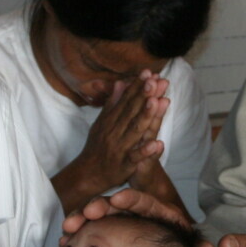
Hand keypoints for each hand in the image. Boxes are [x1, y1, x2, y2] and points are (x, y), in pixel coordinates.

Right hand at [54, 72, 169, 206]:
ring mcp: (120, 147)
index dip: (138, 86)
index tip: (149, 72)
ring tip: (158, 101)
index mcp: (111, 120)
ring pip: (135, 130)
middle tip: (156, 80)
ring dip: (146, 116)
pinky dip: (145, 151)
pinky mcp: (124, 165)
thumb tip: (120, 82)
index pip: (126, 100)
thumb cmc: (97, 147)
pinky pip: (136, 157)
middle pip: (132, 111)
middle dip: (144, 95)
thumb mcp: (102, 122)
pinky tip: (157, 144)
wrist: (87, 174)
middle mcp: (115, 131)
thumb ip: (113, 103)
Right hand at [62, 189, 212, 246]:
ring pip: (98, 217)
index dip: (131, 197)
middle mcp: (136, 216)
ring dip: (81, 219)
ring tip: (68, 227)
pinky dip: (77, 235)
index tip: (118, 197)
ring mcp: (119, 226)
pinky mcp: (107, 239)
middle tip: (85, 214)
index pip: (145, 201)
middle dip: (98, 206)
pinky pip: (89, 233)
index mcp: (159, 215)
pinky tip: (64, 241)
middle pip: (116, 205)